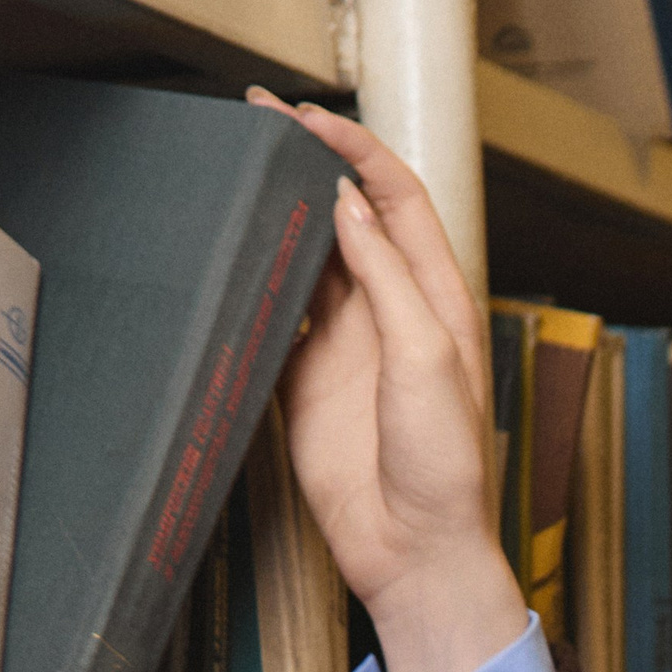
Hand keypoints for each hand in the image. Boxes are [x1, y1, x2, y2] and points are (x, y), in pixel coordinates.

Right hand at [247, 93, 528, 671]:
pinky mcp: (304, 377)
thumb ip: (388, 279)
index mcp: (437, 298)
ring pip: (307, 256)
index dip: (357, 153)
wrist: (416, 551)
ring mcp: (344, 342)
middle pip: (347, 215)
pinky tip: (225, 244)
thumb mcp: (427, 359)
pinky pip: (274, 312)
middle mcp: (390, 310)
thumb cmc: (446, 465)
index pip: (397, 199)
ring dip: (276, 212)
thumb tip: (346, 205)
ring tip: (235, 167)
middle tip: (257, 120)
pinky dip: (253, 275)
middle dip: (307, 164)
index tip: (309, 121)